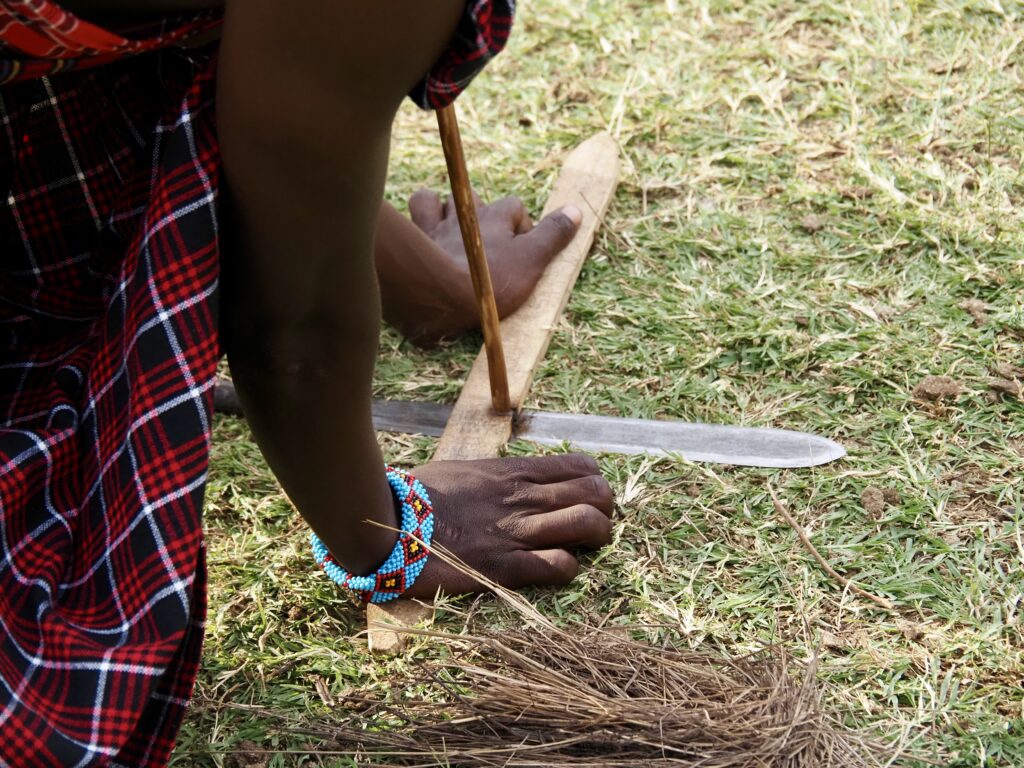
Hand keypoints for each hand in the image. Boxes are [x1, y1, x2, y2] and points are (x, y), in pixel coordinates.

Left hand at [375, 193, 580, 345]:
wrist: (439, 298)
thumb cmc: (489, 283)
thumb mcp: (532, 262)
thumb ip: (553, 235)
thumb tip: (576, 211)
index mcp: (498, 216)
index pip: (516, 209)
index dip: (521, 230)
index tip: (522, 256)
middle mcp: (468, 213)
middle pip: (478, 201)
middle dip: (483, 216)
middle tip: (487, 246)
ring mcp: (439, 224)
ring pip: (443, 201)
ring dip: (448, 210)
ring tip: (453, 231)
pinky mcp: (417, 237)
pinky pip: (417, 209)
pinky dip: (420, 215)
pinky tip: (423, 229)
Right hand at [403, 454, 613, 596]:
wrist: (388, 521)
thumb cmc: (418, 496)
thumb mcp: (464, 472)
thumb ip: (495, 477)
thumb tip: (506, 482)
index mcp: (514, 473)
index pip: (581, 467)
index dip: (595, 484)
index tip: (586, 498)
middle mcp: (524, 499)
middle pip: (596, 494)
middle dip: (605, 511)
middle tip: (594, 526)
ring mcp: (518, 533)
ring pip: (589, 525)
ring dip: (597, 539)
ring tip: (586, 548)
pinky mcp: (506, 568)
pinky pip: (560, 567)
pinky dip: (569, 570)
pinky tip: (557, 569)